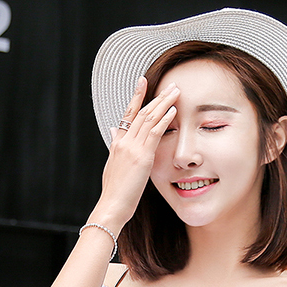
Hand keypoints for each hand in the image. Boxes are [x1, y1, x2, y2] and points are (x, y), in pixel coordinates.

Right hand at [95, 77, 179, 230]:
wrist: (111, 205)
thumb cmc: (114, 192)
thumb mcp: (112, 165)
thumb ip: (114, 145)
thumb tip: (113, 131)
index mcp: (117, 143)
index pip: (128, 114)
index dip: (136, 96)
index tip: (143, 81)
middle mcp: (124, 141)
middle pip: (142, 112)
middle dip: (157, 97)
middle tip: (170, 85)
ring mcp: (132, 148)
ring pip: (149, 118)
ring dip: (164, 103)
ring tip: (175, 91)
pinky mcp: (142, 157)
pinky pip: (155, 133)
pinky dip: (165, 120)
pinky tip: (173, 111)